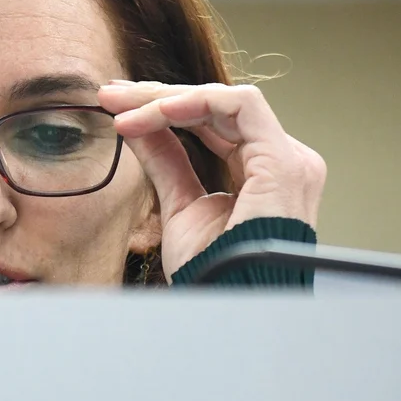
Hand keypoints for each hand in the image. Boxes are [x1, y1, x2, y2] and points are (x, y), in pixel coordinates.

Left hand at [99, 81, 325, 275]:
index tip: (118, 113)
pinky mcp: (284, 161)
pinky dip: (196, 102)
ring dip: (169, 98)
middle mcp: (282, 161)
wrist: (228, 304)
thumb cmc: (212, 271)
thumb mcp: (179, 205)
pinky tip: (156, 111)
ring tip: (124, 107)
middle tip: (112, 96)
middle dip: (159, 97)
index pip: (214, 124)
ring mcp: (288, 160)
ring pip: (226, 100)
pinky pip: (240, 107)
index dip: (165, 112)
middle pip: (217, 109)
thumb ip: (165, 161)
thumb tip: (135, 125)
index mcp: (263, 173)